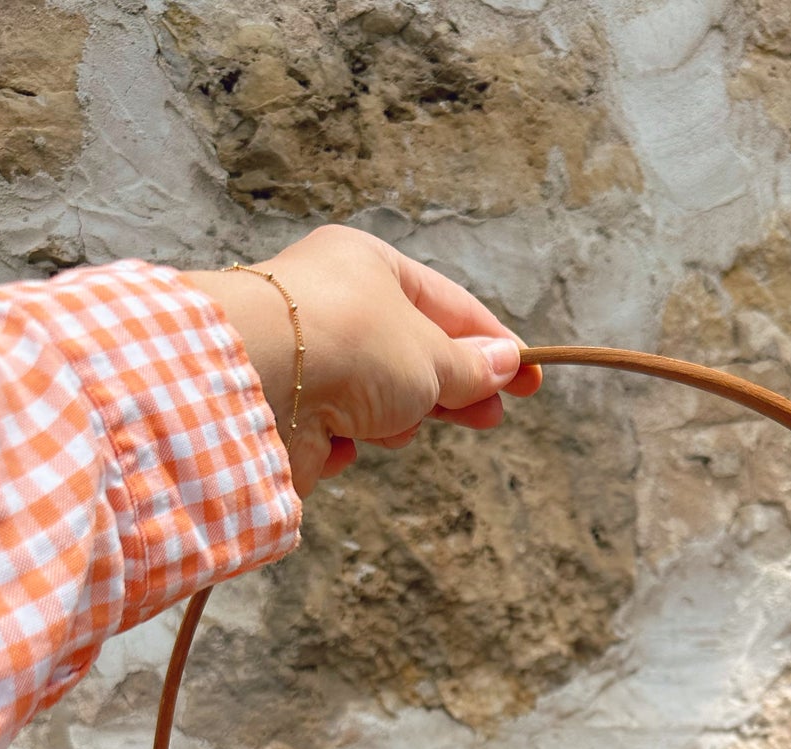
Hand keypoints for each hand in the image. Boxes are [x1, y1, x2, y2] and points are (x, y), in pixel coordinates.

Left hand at [181, 224, 541, 496]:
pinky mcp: (284, 407)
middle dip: (450, 389)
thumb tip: (505, 363)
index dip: (493, 344)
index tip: (531, 380)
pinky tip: (341, 440)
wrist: (259, 380)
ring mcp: (307, 356)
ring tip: (396, 424)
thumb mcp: (432, 355)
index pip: (446, 304)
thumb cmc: (353, 345)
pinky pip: (334, 430)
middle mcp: (333, 303)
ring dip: (394, 417)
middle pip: (411, 352)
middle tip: (488, 418)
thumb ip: (469, 366)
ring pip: (374, 397)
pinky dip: (345, 441)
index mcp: (368, 265)